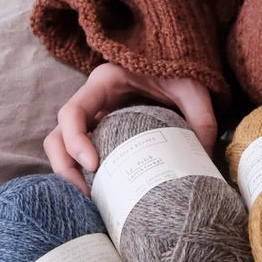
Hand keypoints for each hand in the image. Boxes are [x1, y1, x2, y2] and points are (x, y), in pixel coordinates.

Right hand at [43, 62, 216, 192]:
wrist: (179, 62)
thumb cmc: (182, 71)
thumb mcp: (193, 90)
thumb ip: (201, 121)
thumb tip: (203, 162)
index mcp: (105, 82)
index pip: (72, 112)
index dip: (75, 141)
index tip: (94, 166)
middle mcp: (91, 100)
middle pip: (58, 135)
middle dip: (65, 166)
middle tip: (88, 194)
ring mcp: (93, 116)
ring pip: (61, 147)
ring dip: (69, 174)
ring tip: (91, 200)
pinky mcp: (100, 130)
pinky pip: (78, 153)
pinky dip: (82, 173)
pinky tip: (100, 192)